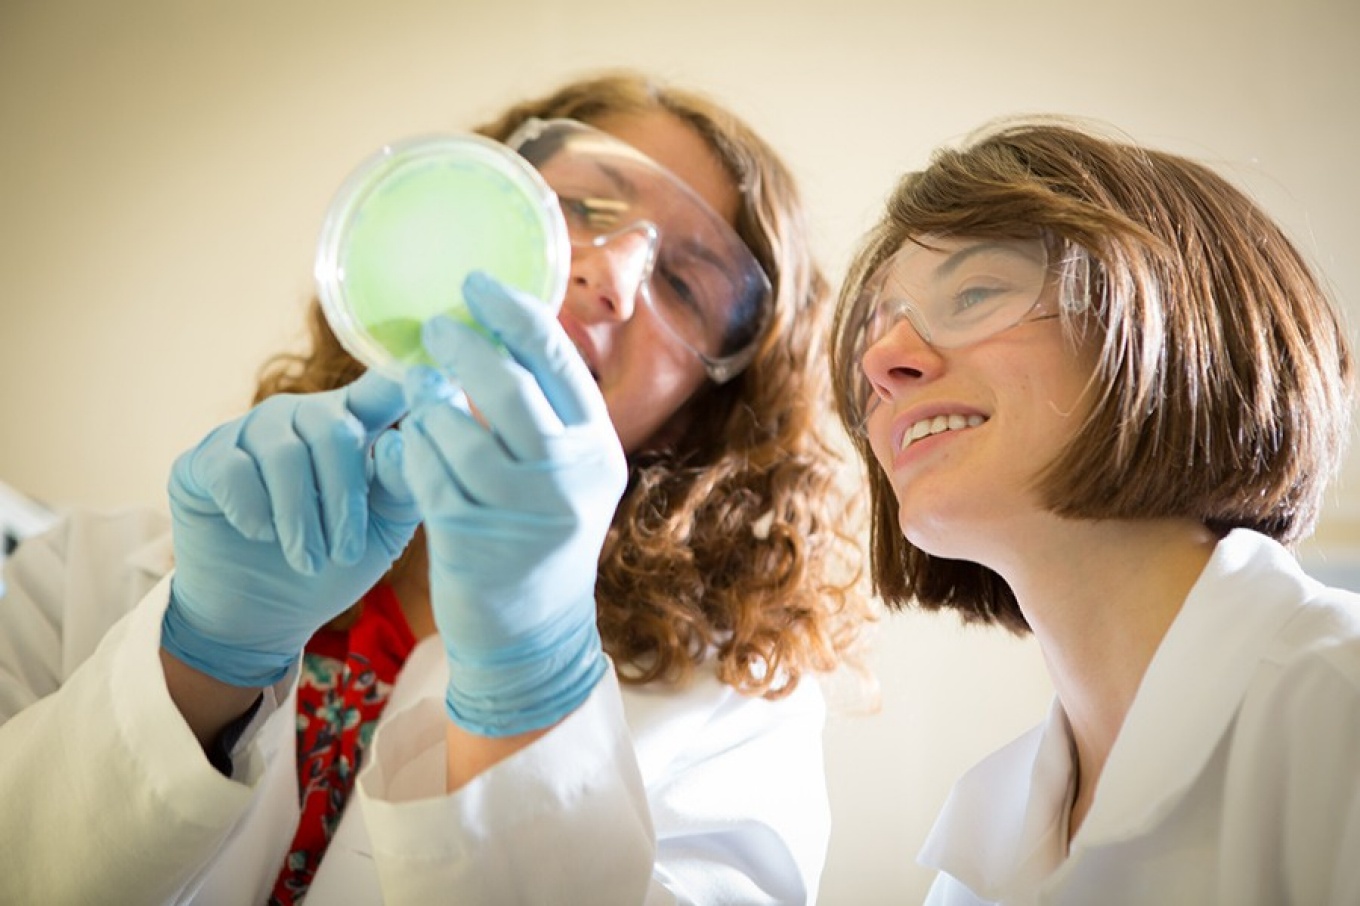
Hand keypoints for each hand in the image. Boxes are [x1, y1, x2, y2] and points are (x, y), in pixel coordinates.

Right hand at [162, 371, 419, 686]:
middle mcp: (298, 417)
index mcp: (350, 425)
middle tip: (345, 554)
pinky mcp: (202, 461)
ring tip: (307, 561)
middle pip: (332, 430)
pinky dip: (252, 511)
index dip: (402, 381)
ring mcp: (247, 434)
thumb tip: (402, 443)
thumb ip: (402, 487)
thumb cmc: (331, 565)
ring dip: (299, 518)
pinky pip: (231, 470)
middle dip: (343, 500)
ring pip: (282, 454)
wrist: (264, 616)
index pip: (379, 390)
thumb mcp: (382, 533)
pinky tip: (259, 535)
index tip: (432, 377)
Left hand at [401, 272, 626, 736]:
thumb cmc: (542, 538)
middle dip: (465, 346)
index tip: (476, 283)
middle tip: (437, 325)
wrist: (533, 635)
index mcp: (597, 449)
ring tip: (419, 391)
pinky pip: (426, 471)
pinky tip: (409, 441)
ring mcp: (521, 510)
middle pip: (508, 386)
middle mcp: (568, 475)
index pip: (557, 360)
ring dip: (430, 402)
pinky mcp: (471, 537)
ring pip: (458, 429)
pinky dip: (412, 448)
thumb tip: (502, 332)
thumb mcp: (568, 474)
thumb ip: (548, 414)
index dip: (514, 312)